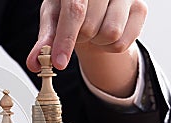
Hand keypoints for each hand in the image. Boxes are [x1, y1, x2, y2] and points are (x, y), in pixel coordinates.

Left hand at [27, 0, 147, 70]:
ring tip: (93, 29)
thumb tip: (33, 64)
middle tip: (78, 29)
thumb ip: (44, 41)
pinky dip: (110, 46)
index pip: (74, 11)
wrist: (95, 5)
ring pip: (110, 35)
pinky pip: (123, 43)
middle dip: (79, 37)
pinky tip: (105, 31)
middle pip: (90, 27)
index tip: (58, 63)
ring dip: (96, 41)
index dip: (65, 39)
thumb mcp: (53, 19)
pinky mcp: (141, 8)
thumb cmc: (69, 9)